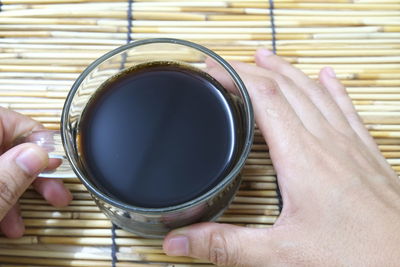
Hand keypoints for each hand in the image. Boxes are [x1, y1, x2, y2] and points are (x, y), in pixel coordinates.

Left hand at [0, 107, 71, 237]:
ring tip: (45, 208)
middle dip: (36, 170)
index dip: (35, 137)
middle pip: (9, 147)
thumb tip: (38, 154)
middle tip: (58, 186)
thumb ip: (8, 177)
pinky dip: (5, 200)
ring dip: (25, 190)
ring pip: (2, 168)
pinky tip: (12, 222)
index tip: (55, 158)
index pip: (7, 120)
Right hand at [162, 49, 399, 265]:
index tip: (213, 70)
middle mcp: (327, 142)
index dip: (236, 76)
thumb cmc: (354, 257)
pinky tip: (327, 76)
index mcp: (302, 158)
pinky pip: (347, 109)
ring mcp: (350, 144)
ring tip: (267, 57)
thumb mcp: (281, 254)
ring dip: (289, 71)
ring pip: (316, 92)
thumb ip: (226, 245)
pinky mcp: (367, 154)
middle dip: (254, 69)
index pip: (264, 97)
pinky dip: (333, 88)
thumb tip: (179, 240)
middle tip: (230, 62)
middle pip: (287, 87)